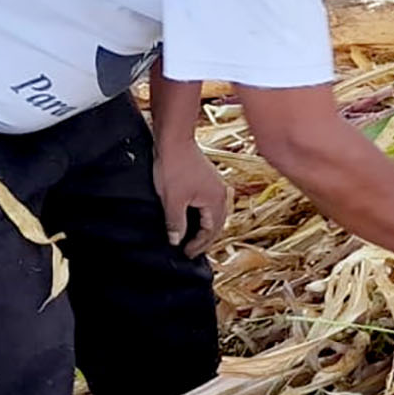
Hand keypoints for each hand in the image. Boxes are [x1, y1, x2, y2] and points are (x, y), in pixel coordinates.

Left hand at [153, 141, 231, 256]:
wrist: (174, 141)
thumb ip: (176, 223)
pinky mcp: (210, 179)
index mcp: (216, 201)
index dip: (198, 245)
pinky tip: (195, 217)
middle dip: (205, 239)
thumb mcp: (172, 200)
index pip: (210, 231)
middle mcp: (221, 194)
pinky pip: (212, 204)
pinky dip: (205, 215)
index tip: (185, 253)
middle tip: (191, 250)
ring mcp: (217, 185)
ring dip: (206, 228)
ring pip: (216, 214)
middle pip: (217, 224)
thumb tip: (176, 240)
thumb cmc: (174, 167)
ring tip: (194, 237)